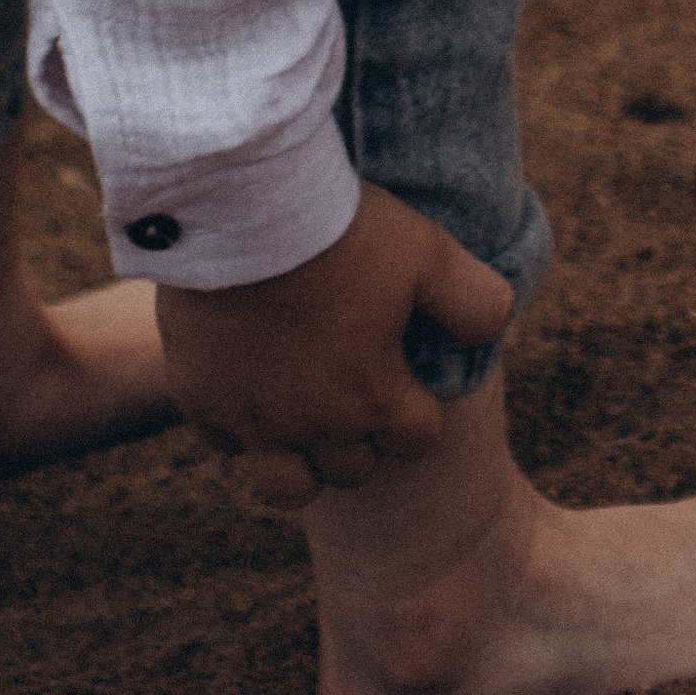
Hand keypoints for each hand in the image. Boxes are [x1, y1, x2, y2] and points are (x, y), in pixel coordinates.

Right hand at [154, 183, 511, 506]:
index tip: (410, 379)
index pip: (416, 441)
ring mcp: (251, 419)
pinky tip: (252, 386)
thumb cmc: (342, 231)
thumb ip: (474, 300)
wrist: (241, 208)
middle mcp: (313, 425)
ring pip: (288, 486)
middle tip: (361, 389)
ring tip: (309, 419)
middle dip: (365, 439)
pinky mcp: (198, 399)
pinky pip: (224, 444)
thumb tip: (497, 325)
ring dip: (305, 462)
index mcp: (374, 398)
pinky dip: (241, 427)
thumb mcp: (429, 252)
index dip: (420, 411)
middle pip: (353, 469)